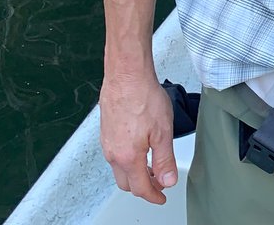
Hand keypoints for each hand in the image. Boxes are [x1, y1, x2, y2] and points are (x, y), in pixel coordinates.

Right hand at [99, 73, 177, 203]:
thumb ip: (164, 159)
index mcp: (127, 157)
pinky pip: (115, 155)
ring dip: (135, 173)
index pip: (140, 188)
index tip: (162, 198)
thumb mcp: (163, 132)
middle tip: (159, 184)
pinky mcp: (106, 131)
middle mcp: (113, 153)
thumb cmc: (143, 97)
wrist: (126, 75)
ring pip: (119, 169)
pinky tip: (139, 149)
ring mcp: (107, 142)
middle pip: (126, 183)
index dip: (154, 196)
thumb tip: (167, 180)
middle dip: (143, 187)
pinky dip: (128, 160)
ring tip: (152, 166)